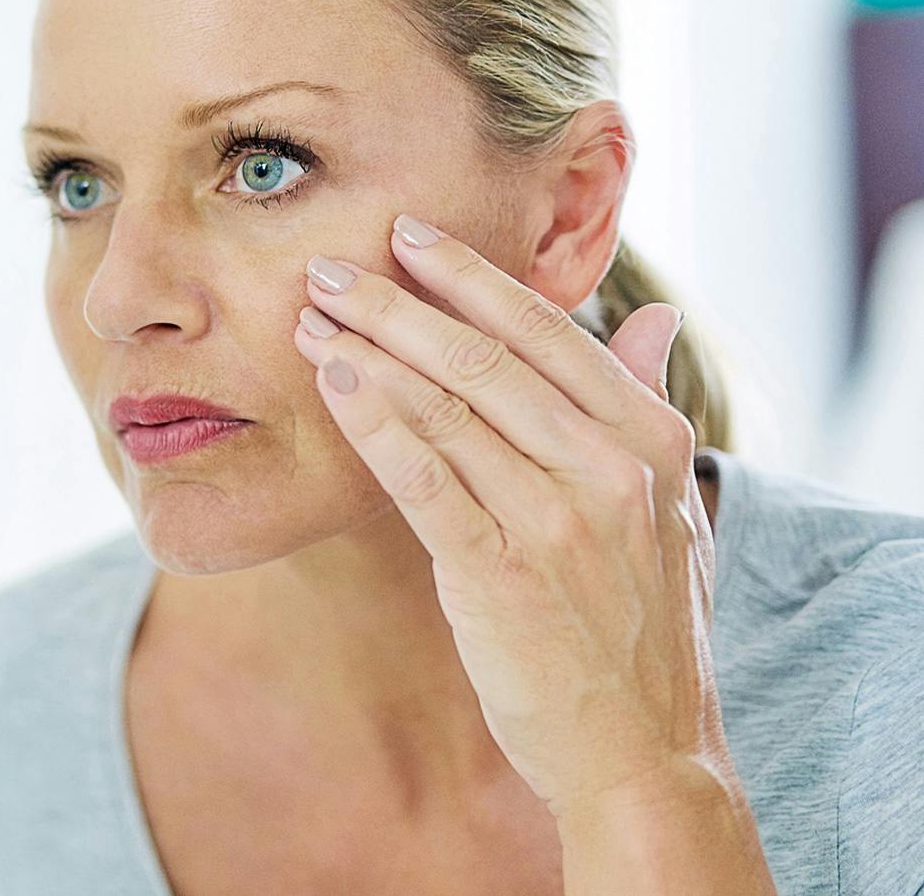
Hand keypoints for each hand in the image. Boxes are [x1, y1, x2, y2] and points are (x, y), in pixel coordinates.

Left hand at [293, 213, 724, 819]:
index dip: (470, 276)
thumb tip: (656, 315)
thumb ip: (648, 401)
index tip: (409, 234)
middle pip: (481, 358)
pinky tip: (334, 382)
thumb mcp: (674, 503)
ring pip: (446, 407)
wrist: (645, 750)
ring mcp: (555, 520)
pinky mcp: (499, 575)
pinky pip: (425, 479)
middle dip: (394, 301)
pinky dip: (375, 423)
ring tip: (310, 317)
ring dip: (368, 351)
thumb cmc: (645, 620)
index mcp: (649, 436)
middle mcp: (607, 466)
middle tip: (329, 265)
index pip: (545, 330)